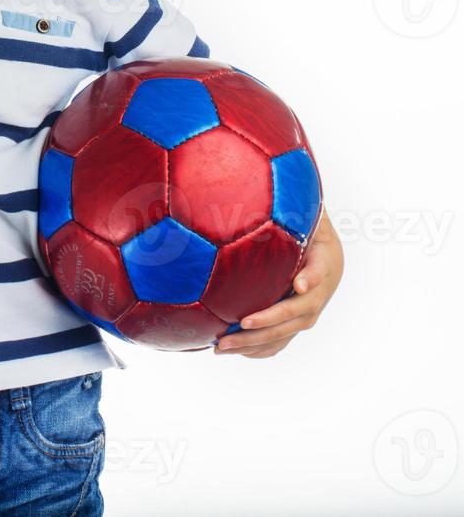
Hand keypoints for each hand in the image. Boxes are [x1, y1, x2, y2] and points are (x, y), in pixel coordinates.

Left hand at [214, 210, 342, 357]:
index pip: (316, 276)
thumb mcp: (304, 213)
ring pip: (282, 335)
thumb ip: (292, 210)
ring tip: (221, 348)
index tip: (298, 285)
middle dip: (265, 325)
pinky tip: (234, 351)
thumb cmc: (306, 226)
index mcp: (323, 266)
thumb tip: (258, 194)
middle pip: (293, 317)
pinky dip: (258, 349)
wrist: (324, 250)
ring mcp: (308, 312)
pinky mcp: (296, 321)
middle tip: (236, 327)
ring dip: (253, 344)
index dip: (308, 281)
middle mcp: (317, 295)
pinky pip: (279, 341)